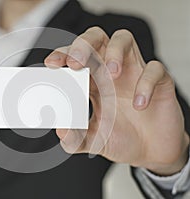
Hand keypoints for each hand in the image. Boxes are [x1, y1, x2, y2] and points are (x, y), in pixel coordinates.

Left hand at [45, 27, 188, 175]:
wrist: (150, 153)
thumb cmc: (120, 139)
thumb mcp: (92, 141)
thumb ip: (74, 139)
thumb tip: (61, 131)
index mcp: (91, 81)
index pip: (74, 57)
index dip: (63, 54)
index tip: (51, 64)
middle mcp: (110, 71)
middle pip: (95, 38)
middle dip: (83, 44)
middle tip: (76, 63)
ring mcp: (134, 72)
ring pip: (123, 39)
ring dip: (114, 51)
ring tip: (112, 73)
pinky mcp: (158, 81)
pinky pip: (154, 69)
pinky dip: (146, 83)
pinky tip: (139, 105)